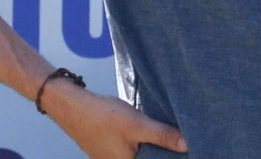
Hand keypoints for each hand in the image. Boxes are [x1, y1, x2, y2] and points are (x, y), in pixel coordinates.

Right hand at [43, 79, 188, 157]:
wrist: (71, 106)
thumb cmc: (103, 116)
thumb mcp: (137, 125)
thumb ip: (162, 136)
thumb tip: (188, 146)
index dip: (169, 156)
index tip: (188, 149)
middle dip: (164, 151)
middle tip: (183, 139)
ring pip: (141, 155)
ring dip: (154, 147)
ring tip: (172, 134)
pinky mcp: (109, 150)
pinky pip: (133, 150)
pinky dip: (143, 143)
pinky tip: (153, 132)